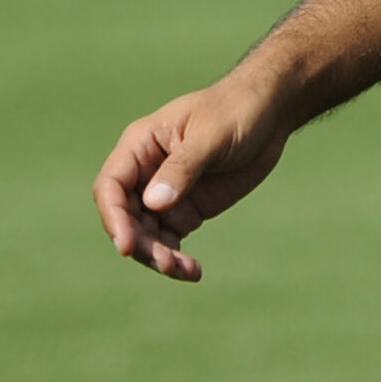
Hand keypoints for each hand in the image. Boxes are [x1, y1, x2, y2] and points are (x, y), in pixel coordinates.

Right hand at [91, 71, 292, 281]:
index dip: (113, 217)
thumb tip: (152, 204)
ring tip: (184, 269)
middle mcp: (144, 173)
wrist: (269, 114)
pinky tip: (193, 271)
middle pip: (125, 218)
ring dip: (158, 256)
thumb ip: (183, 167)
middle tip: (166, 263)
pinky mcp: (184, 210)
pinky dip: (176, 259)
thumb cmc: (236, 110)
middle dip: (140, 244)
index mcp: (140, 145)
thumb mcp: (211, 135)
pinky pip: (169, 241)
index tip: (127, 245)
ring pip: (145, 235)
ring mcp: (163, 194)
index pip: (111, 186)